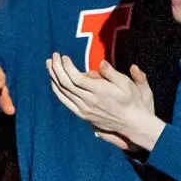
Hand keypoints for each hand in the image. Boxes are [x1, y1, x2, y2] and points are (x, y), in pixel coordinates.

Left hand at [46, 54, 161, 151]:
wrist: (131, 123)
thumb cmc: (131, 101)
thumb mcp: (127, 84)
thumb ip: (112, 73)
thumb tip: (101, 63)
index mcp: (100, 92)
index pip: (76, 78)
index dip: (67, 67)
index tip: (63, 56)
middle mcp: (89, 101)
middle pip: (66, 84)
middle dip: (57, 68)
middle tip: (53, 56)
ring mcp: (84, 109)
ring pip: (63, 92)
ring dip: (54, 77)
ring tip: (49, 64)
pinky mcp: (82, 114)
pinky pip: (65, 101)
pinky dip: (57, 90)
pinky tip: (54, 81)